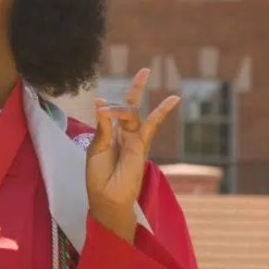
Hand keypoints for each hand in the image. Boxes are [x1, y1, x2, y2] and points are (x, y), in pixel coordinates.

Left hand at [85, 68, 178, 242]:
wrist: (107, 197)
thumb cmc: (98, 176)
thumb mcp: (96, 149)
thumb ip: (102, 128)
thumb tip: (101, 102)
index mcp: (109, 134)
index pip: (111, 112)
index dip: (107, 105)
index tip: (100, 103)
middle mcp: (123, 134)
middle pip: (129, 106)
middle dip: (136, 88)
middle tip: (145, 70)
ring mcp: (134, 139)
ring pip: (136, 112)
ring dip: (136, 93)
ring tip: (145, 73)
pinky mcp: (142, 146)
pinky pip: (152, 126)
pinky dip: (159, 112)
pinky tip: (172, 100)